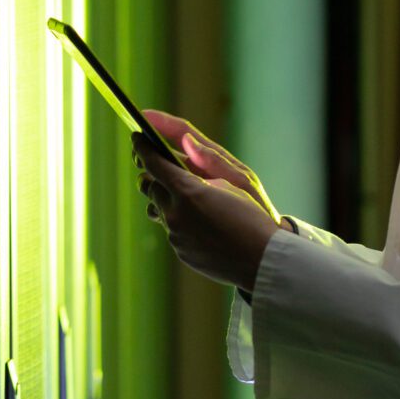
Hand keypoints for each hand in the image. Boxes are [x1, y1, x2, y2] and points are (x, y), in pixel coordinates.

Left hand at [132, 126, 280, 293]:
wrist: (261, 260)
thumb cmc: (252, 217)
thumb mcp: (232, 183)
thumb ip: (203, 165)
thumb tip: (185, 147)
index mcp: (187, 191)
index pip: (154, 163)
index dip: (143, 148)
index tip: (138, 137)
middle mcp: (175, 213)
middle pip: (148, 187)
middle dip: (152, 175)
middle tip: (159, 168)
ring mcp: (175, 234)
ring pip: (156, 209)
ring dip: (163, 200)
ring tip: (181, 197)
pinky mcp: (180, 250)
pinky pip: (171, 230)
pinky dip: (179, 221)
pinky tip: (198, 222)